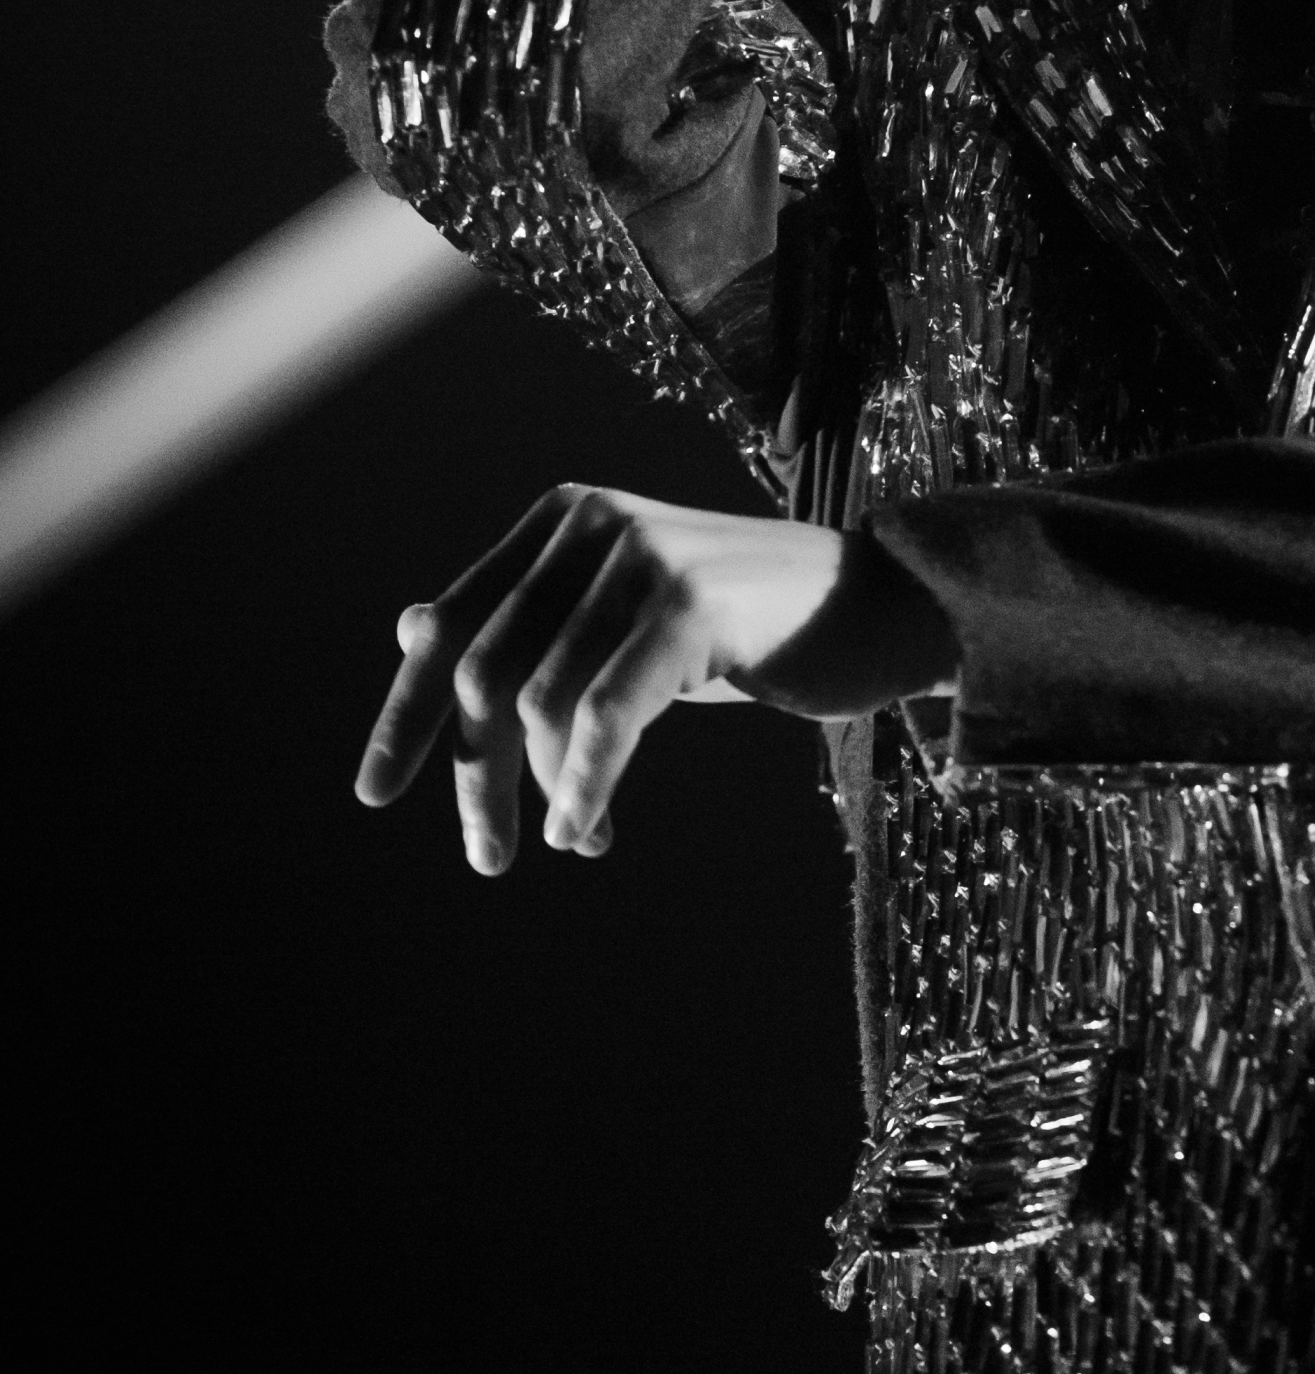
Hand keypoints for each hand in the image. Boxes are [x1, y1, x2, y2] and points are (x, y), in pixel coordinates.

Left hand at [354, 485, 953, 873]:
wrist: (879, 609)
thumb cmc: (747, 626)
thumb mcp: (623, 627)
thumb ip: (532, 627)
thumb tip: (408, 630)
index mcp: (564, 517)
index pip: (453, 625)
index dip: (406, 713)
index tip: (376, 794)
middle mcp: (592, 521)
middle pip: (484, 673)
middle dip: (479, 778)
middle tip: (490, 856)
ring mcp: (643, 554)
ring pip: (541, 705)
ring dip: (551, 792)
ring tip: (579, 836)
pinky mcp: (689, 599)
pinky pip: (604, 716)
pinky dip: (586, 786)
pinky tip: (586, 830)